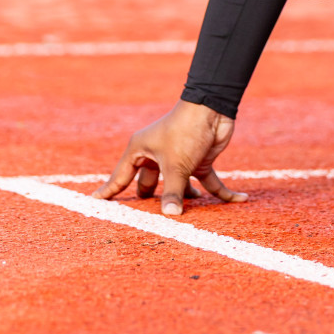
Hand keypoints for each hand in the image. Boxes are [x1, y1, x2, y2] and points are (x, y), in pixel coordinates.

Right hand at [92, 100, 247, 214]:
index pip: (120, 177)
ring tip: (190, 220)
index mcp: (140, 151)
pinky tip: (239, 199)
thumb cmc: (186, 131)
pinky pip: (208, 182)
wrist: (213, 108)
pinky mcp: (199, 161)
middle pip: (150, 186)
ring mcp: (178, 159)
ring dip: (187, 201)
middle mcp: (156, 155)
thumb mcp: (176, 166)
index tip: (94, 204)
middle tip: (149, 225)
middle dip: (153, 203)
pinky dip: (221, 192)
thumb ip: (173, 193)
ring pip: (178, 188)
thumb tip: (171, 216)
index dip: (109, 192)